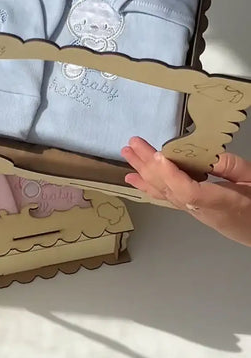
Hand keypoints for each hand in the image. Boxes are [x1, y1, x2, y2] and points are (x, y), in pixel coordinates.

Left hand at [122, 137, 250, 246]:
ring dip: (143, 172)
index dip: (171, 174)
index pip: (190, 191)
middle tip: (132, 146)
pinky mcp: (191, 210)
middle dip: (148, 165)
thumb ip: (231, 166)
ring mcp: (193, 212)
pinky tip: (133, 179)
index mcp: (221, 203)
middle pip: (169, 187)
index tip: (158, 155)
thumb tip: (206, 153)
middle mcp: (201, 210)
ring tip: (127, 156)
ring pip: (164, 192)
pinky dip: (148, 186)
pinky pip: (166, 197)